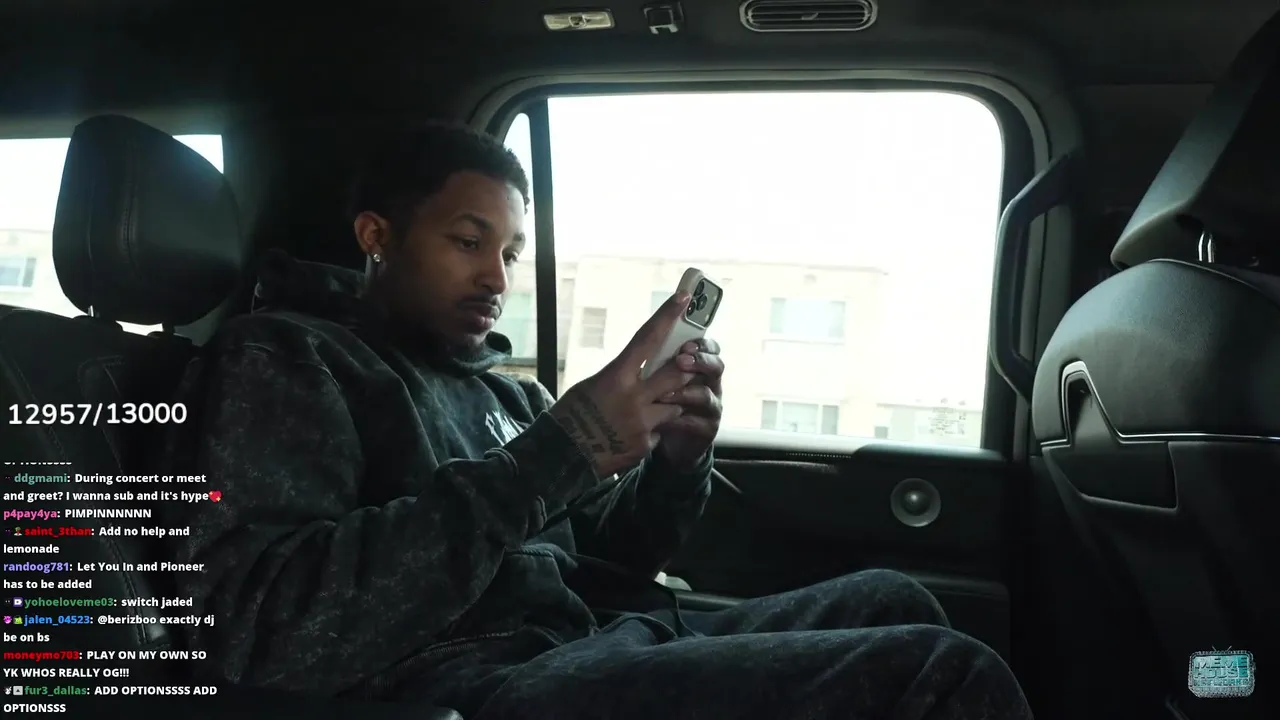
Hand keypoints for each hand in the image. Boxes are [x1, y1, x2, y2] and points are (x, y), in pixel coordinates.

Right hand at [550, 292, 697, 478]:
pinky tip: (632, 433)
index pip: (648, 338)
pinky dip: (652, 429)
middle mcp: (635, 397)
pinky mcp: (646, 445)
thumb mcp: (592, 385)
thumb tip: (641, 366)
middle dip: (686, 368)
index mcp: (616, 376)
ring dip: (669, 402)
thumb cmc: (571, 415)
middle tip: (688, 364)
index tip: (684, 298)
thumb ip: (621, 375)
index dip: (667, 316)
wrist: (562, 457)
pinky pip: (660, 431)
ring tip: (647, 408)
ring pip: (675, 404)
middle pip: (677, 373)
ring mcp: (643, 423)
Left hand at [655, 337, 723, 470]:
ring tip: (664, 394)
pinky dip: (679, 419)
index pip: (710, 348)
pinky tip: (663, 418)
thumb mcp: (662, 380)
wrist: (671, 441)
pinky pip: (696, 422)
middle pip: (716, 366)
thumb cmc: (665, 402)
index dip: (702, 344)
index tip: (687, 343)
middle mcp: (711, 384)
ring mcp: (712, 407)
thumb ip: (662, 363)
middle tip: (680, 361)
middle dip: (700, 361)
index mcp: (701, 366)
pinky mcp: (707, 429)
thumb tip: (647, 340)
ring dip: (685, 392)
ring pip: (705, 395)